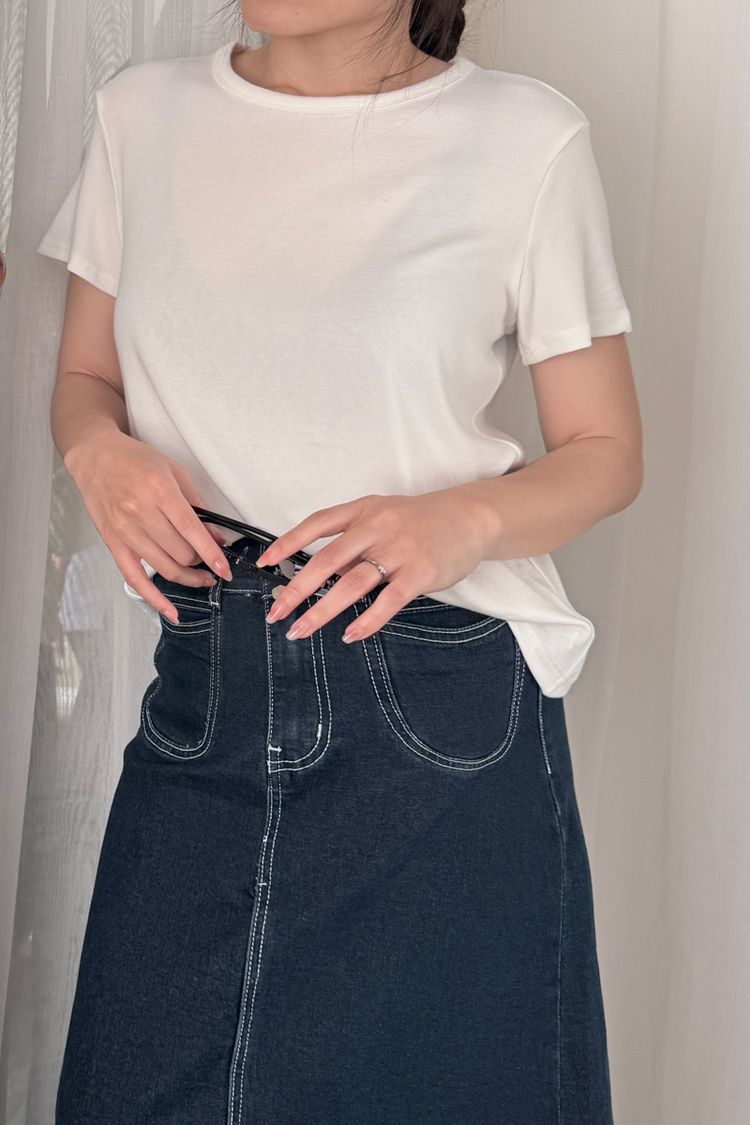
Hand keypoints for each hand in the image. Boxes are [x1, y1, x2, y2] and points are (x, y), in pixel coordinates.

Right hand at [64, 431, 232, 622]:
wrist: (95, 457)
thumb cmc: (135, 460)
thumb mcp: (174, 472)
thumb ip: (197, 505)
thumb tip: (216, 536)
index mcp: (159, 491)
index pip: (191, 531)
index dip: (212, 555)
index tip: (226, 570)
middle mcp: (140, 513)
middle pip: (180, 553)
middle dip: (201, 561)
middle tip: (210, 560)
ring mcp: (124, 531)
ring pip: (164, 568)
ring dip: (188, 578)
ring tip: (201, 578)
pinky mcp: (113, 543)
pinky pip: (135, 579)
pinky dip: (154, 599)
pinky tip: (171, 612)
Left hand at [254, 488, 494, 641]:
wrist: (471, 517)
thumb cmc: (423, 521)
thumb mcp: (384, 517)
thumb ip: (355, 543)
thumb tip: (321, 574)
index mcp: (363, 510)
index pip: (317, 524)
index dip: (288, 542)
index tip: (265, 563)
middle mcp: (377, 528)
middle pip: (327, 561)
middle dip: (296, 589)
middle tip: (276, 611)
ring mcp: (398, 550)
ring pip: (351, 584)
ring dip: (321, 611)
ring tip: (300, 630)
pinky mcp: (420, 573)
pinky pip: (387, 601)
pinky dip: (366, 621)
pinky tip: (350, 635)